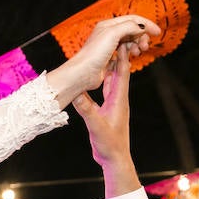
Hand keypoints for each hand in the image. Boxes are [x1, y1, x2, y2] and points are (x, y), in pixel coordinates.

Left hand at [47, 15, 158, 106]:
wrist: (83, 74)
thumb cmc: (94, 53)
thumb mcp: (113, 34)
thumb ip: (129, 26)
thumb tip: (141, 27)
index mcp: (108, 25)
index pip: (132, 19)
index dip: (146, 24)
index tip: (158, 32)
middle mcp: (108, 34)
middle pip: (132, 31)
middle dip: (142, 37)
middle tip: (145, 46)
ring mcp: (108, 47)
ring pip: (130, 42)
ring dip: (137, 46)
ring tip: (138, 53)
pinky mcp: (109, 59)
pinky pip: (125, 53)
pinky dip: (131, 54)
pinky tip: (131, 59)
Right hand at [74, 47, 133, 167]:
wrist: (115, 159)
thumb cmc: (109, 145)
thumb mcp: (96, 127)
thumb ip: (87, 111)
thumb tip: (77, 94)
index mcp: (118, 100)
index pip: (121, 74)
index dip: (121, 57)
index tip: (120, 41)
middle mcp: (118, 99)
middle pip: (119, 73)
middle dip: (118, 55)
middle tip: (114, 40)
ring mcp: (113, 105)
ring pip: (112, 81)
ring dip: (110, 66)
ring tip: (106, 52)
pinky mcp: (107, 111)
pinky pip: (105, 91)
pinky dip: (101, 81)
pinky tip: (95, 77)